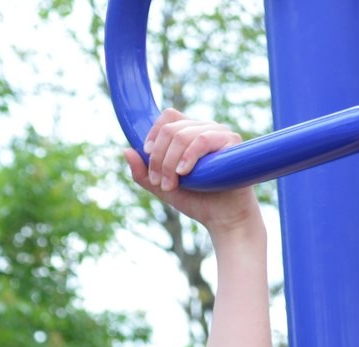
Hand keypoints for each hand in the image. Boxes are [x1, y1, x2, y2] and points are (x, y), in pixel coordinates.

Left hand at [125, 109, 261, 234]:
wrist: (220, 217)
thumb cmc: (195, 199)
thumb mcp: (161, 186)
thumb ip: (143, 172)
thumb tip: (127, 150)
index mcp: (188, 134)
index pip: (168, 116)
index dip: (153, 133)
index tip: (147, 154)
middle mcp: (204, 128)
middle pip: (170, 129)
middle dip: (158, 158)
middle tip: (160, 182)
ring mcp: (219, 133)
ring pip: (182, 135)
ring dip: (169, 163)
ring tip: (171, 185)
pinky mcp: (232, 141)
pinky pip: (203, 139)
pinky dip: (188, 156)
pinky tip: (183, 173)